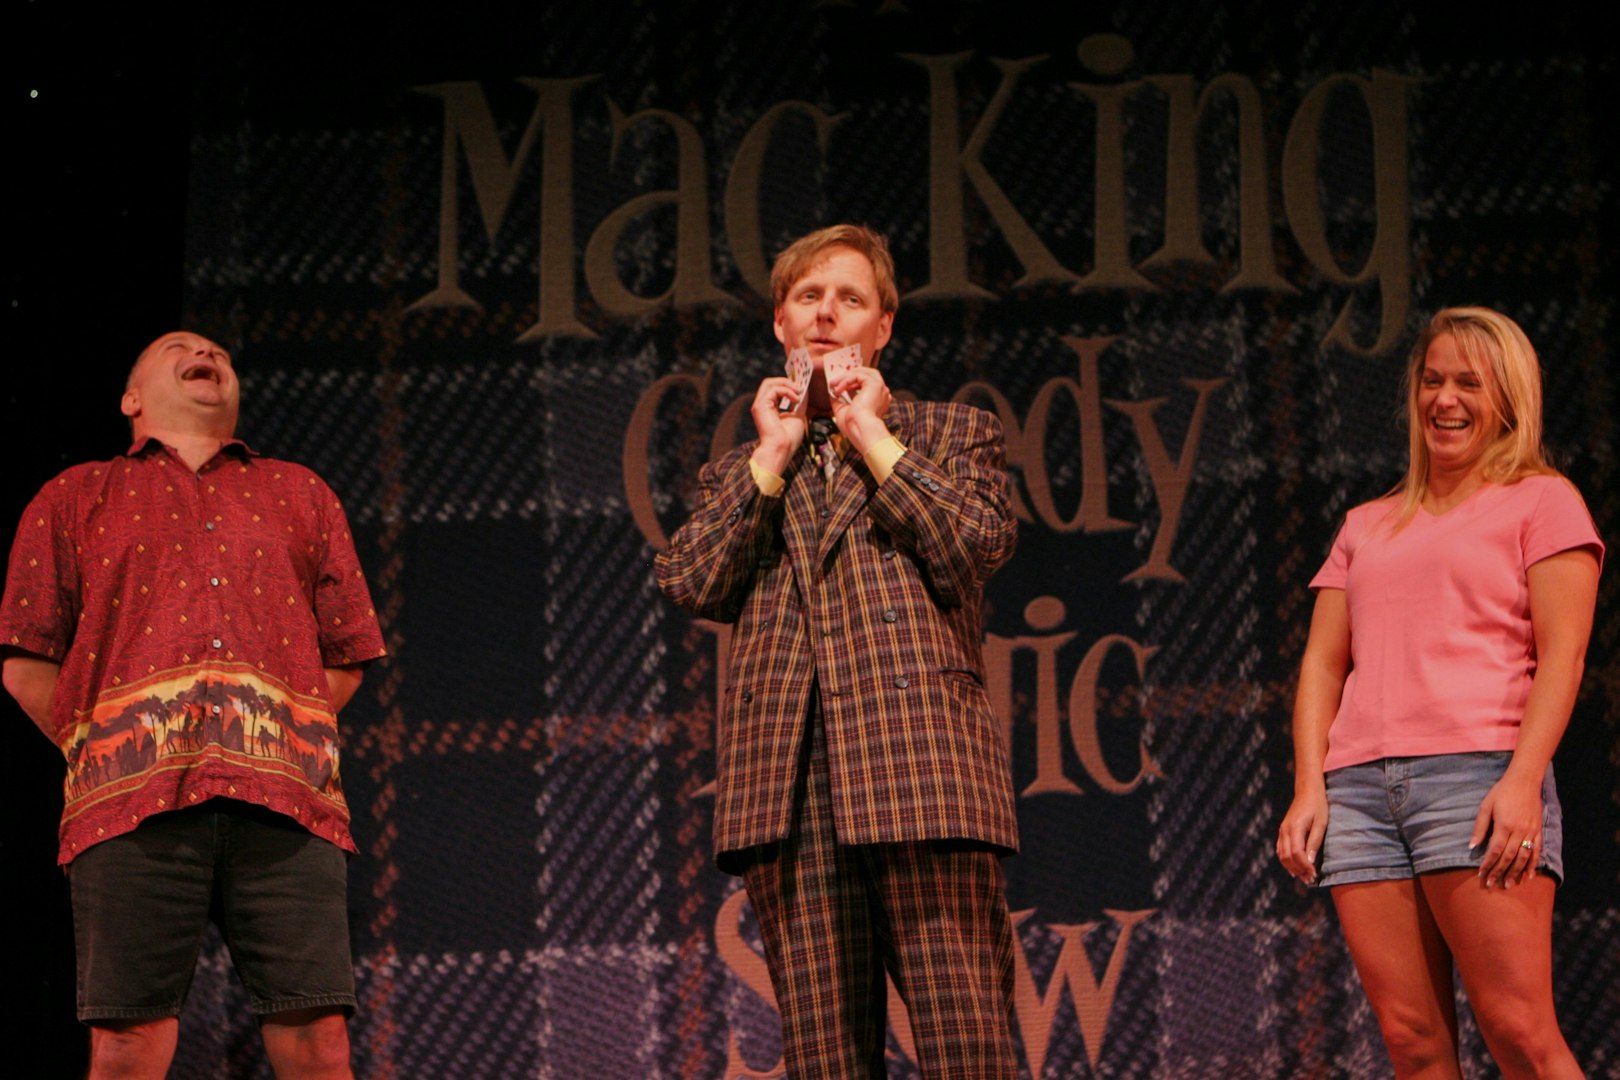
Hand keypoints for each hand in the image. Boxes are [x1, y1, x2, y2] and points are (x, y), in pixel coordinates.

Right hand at [749, 375, 807, 475]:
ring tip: (799, 391)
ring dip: (787, 384)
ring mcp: (759, 405)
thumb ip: (799, 403)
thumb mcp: (798, 416)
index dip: (788, 385)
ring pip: (769, 382)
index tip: (802, 387)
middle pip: (770, 382)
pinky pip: (774, 389)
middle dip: (786, 381)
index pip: (775, 389)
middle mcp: (762, 405)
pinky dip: (787, 391)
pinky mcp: (760, 406)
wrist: (780, 450)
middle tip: (800, 386)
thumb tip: (805, 391)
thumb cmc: (788, 438)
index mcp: (769, 408)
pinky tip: (796, 399)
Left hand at [828, 363, 892, 454]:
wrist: (860, 429)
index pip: (866, 384)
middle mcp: (881, 393)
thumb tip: (832, 392)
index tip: (838, 385)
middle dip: (849, 375)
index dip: (852, 382)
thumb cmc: (854, 426)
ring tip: (834, 384)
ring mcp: (880, 387)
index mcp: (877, 401)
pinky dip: (846, 380)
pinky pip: (858, 375)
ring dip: (846, 376)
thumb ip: (839, 401)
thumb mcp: (843, 411)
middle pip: (867, 374)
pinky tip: (838, 389)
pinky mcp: (875, 384)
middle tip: (835, 381)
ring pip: (862, 372)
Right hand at [1276, 786, 1327, 884]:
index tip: (1314, 875)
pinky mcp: (1282, 831)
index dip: (1304, 866)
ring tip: (1303, 877)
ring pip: (1281, 855)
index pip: (1297, 853)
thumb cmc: (1318, 806)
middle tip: (1309, 880)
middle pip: (1287, 857)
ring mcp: (1282, 830)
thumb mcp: (1321, 823)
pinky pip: (1280, 849)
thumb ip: (1314, 842)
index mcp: (1294, 828)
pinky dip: (1286, 861)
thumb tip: (1310, 861)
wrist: (1307, 791)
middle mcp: (1285, 830)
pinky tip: (1294, 868)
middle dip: (1298, 870)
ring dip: (1291, 868)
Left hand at [1471, 771, 1542, 888]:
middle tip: (1492, 885)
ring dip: (1516, 873)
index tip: (1481, 875)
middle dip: (1499, 872)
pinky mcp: (1539, 831)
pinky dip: (1533, 864)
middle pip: (1508, 857)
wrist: (1525, 781)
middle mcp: (1519, 831)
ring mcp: (1531, 832)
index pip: (1495, 850)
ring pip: (1523, 857)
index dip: (1488, 864)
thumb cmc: (1501, 792)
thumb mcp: (1486, 806)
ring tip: (1508, 885)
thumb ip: (1480, 827)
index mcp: (1504, 825)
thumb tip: (1471, 846)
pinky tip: (1529, 876)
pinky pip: (1537, 851)